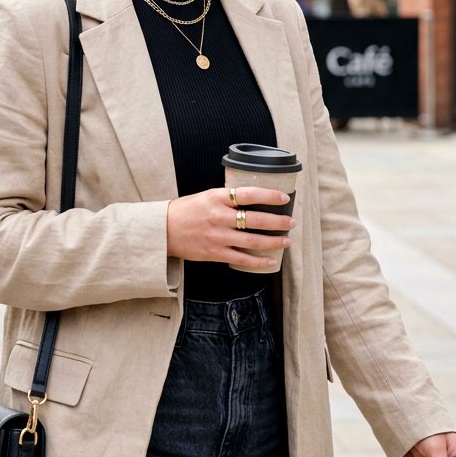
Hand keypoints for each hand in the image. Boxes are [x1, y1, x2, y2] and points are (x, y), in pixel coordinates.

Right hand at [166, 186, 293, 270]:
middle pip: (256, 219)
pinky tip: (271, 261)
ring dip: (274, 241)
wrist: (163, 229)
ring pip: (253, 241)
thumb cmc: (187, 210)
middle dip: (278, 222)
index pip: (249, 194)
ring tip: (287, 240)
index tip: (285, 198)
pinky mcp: (214, 253)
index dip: (269, 196)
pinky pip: (242, 259)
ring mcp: (217, 236)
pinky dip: (259, 261)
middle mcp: (218, 216)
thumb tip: (255, 199)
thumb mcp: (207, 196)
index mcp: (217, 197)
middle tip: (292, 222)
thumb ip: (228, 198)